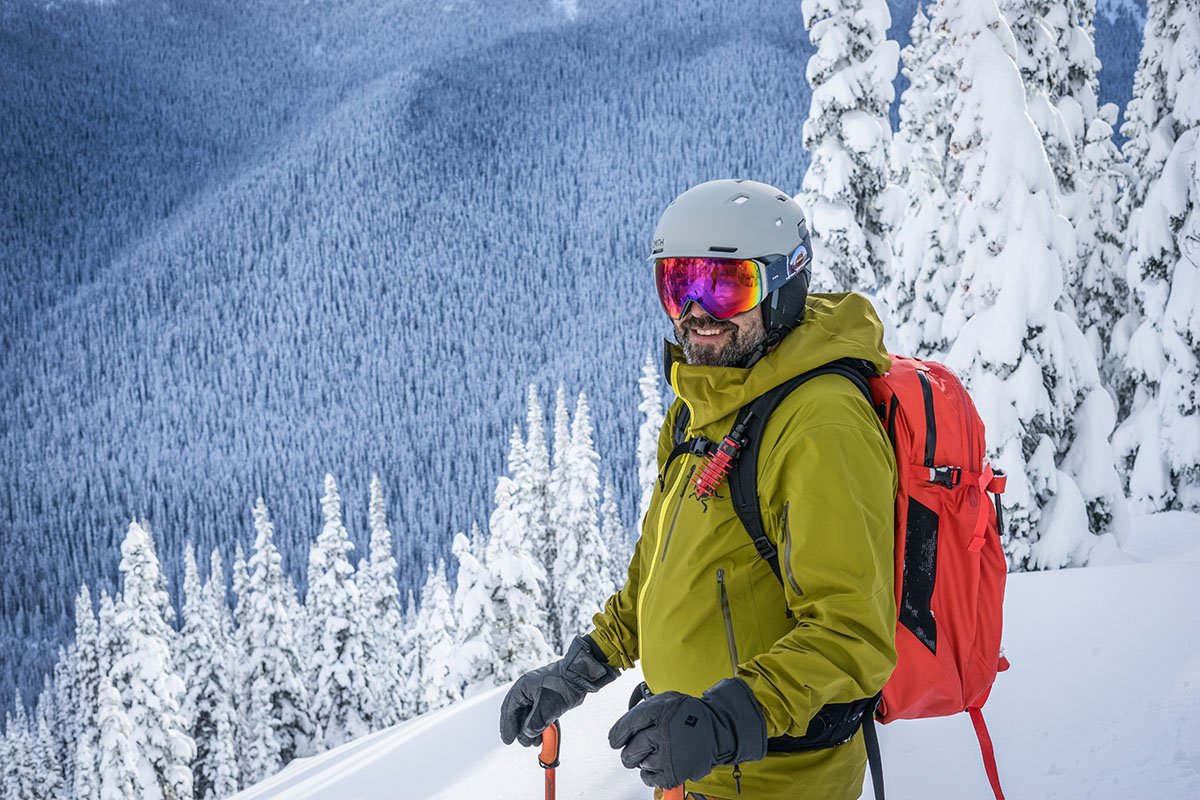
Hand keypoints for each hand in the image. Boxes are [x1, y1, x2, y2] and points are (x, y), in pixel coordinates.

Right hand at [499, 635, 619, 746]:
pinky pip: (539, 714)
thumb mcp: (546, 708)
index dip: (507, 726)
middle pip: (518, 714)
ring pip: (529, 716)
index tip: (508, 740)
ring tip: (535, 742)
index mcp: (522, 687)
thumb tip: (527, 735)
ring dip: (531, 730)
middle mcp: (528, 690)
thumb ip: (534, 723)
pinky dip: (540, 725)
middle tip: (524, 743)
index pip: (509, 709)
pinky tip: (543, 735)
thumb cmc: (562, 685)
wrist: (580, 676)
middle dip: (521, 730)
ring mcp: (538, 694)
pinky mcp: (548, 698)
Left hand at [607, 678, 767, 788]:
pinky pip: (650, 779)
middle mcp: (664, 733)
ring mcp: (670, 754)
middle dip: (628, 754)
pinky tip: (660, 764)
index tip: (614, 741)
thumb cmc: (690, 715)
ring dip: (644, 761)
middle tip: (632, 753)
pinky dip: (651, 775)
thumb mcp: (667, 700)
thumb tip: (623, 728)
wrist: (719, 729)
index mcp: (660, 711)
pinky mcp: (676, 772)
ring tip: (659, 752)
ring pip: (641, 765)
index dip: (617, 734)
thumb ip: (644, 710)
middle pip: (630, 751)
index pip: (628, 725)